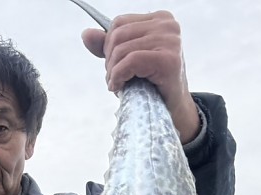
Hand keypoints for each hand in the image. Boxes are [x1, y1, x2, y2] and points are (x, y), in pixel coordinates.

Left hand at [81, 12, 199, 143]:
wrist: (173, 109)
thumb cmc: (152, 84)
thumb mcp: (128, 60)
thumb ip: (109, 46)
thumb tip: (87, 34)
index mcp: (160, 18)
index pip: (119, 23)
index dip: (108, 46)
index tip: (114, 66)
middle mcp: (168, 25)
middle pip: (118, 35)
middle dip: (109, 60)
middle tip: (114, 79)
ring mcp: (171, 41)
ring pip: (122, 50)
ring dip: (113, 72)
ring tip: (118, 85)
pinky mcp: (169, 60)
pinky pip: (131, 61)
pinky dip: (118, 76)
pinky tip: (119, 87)